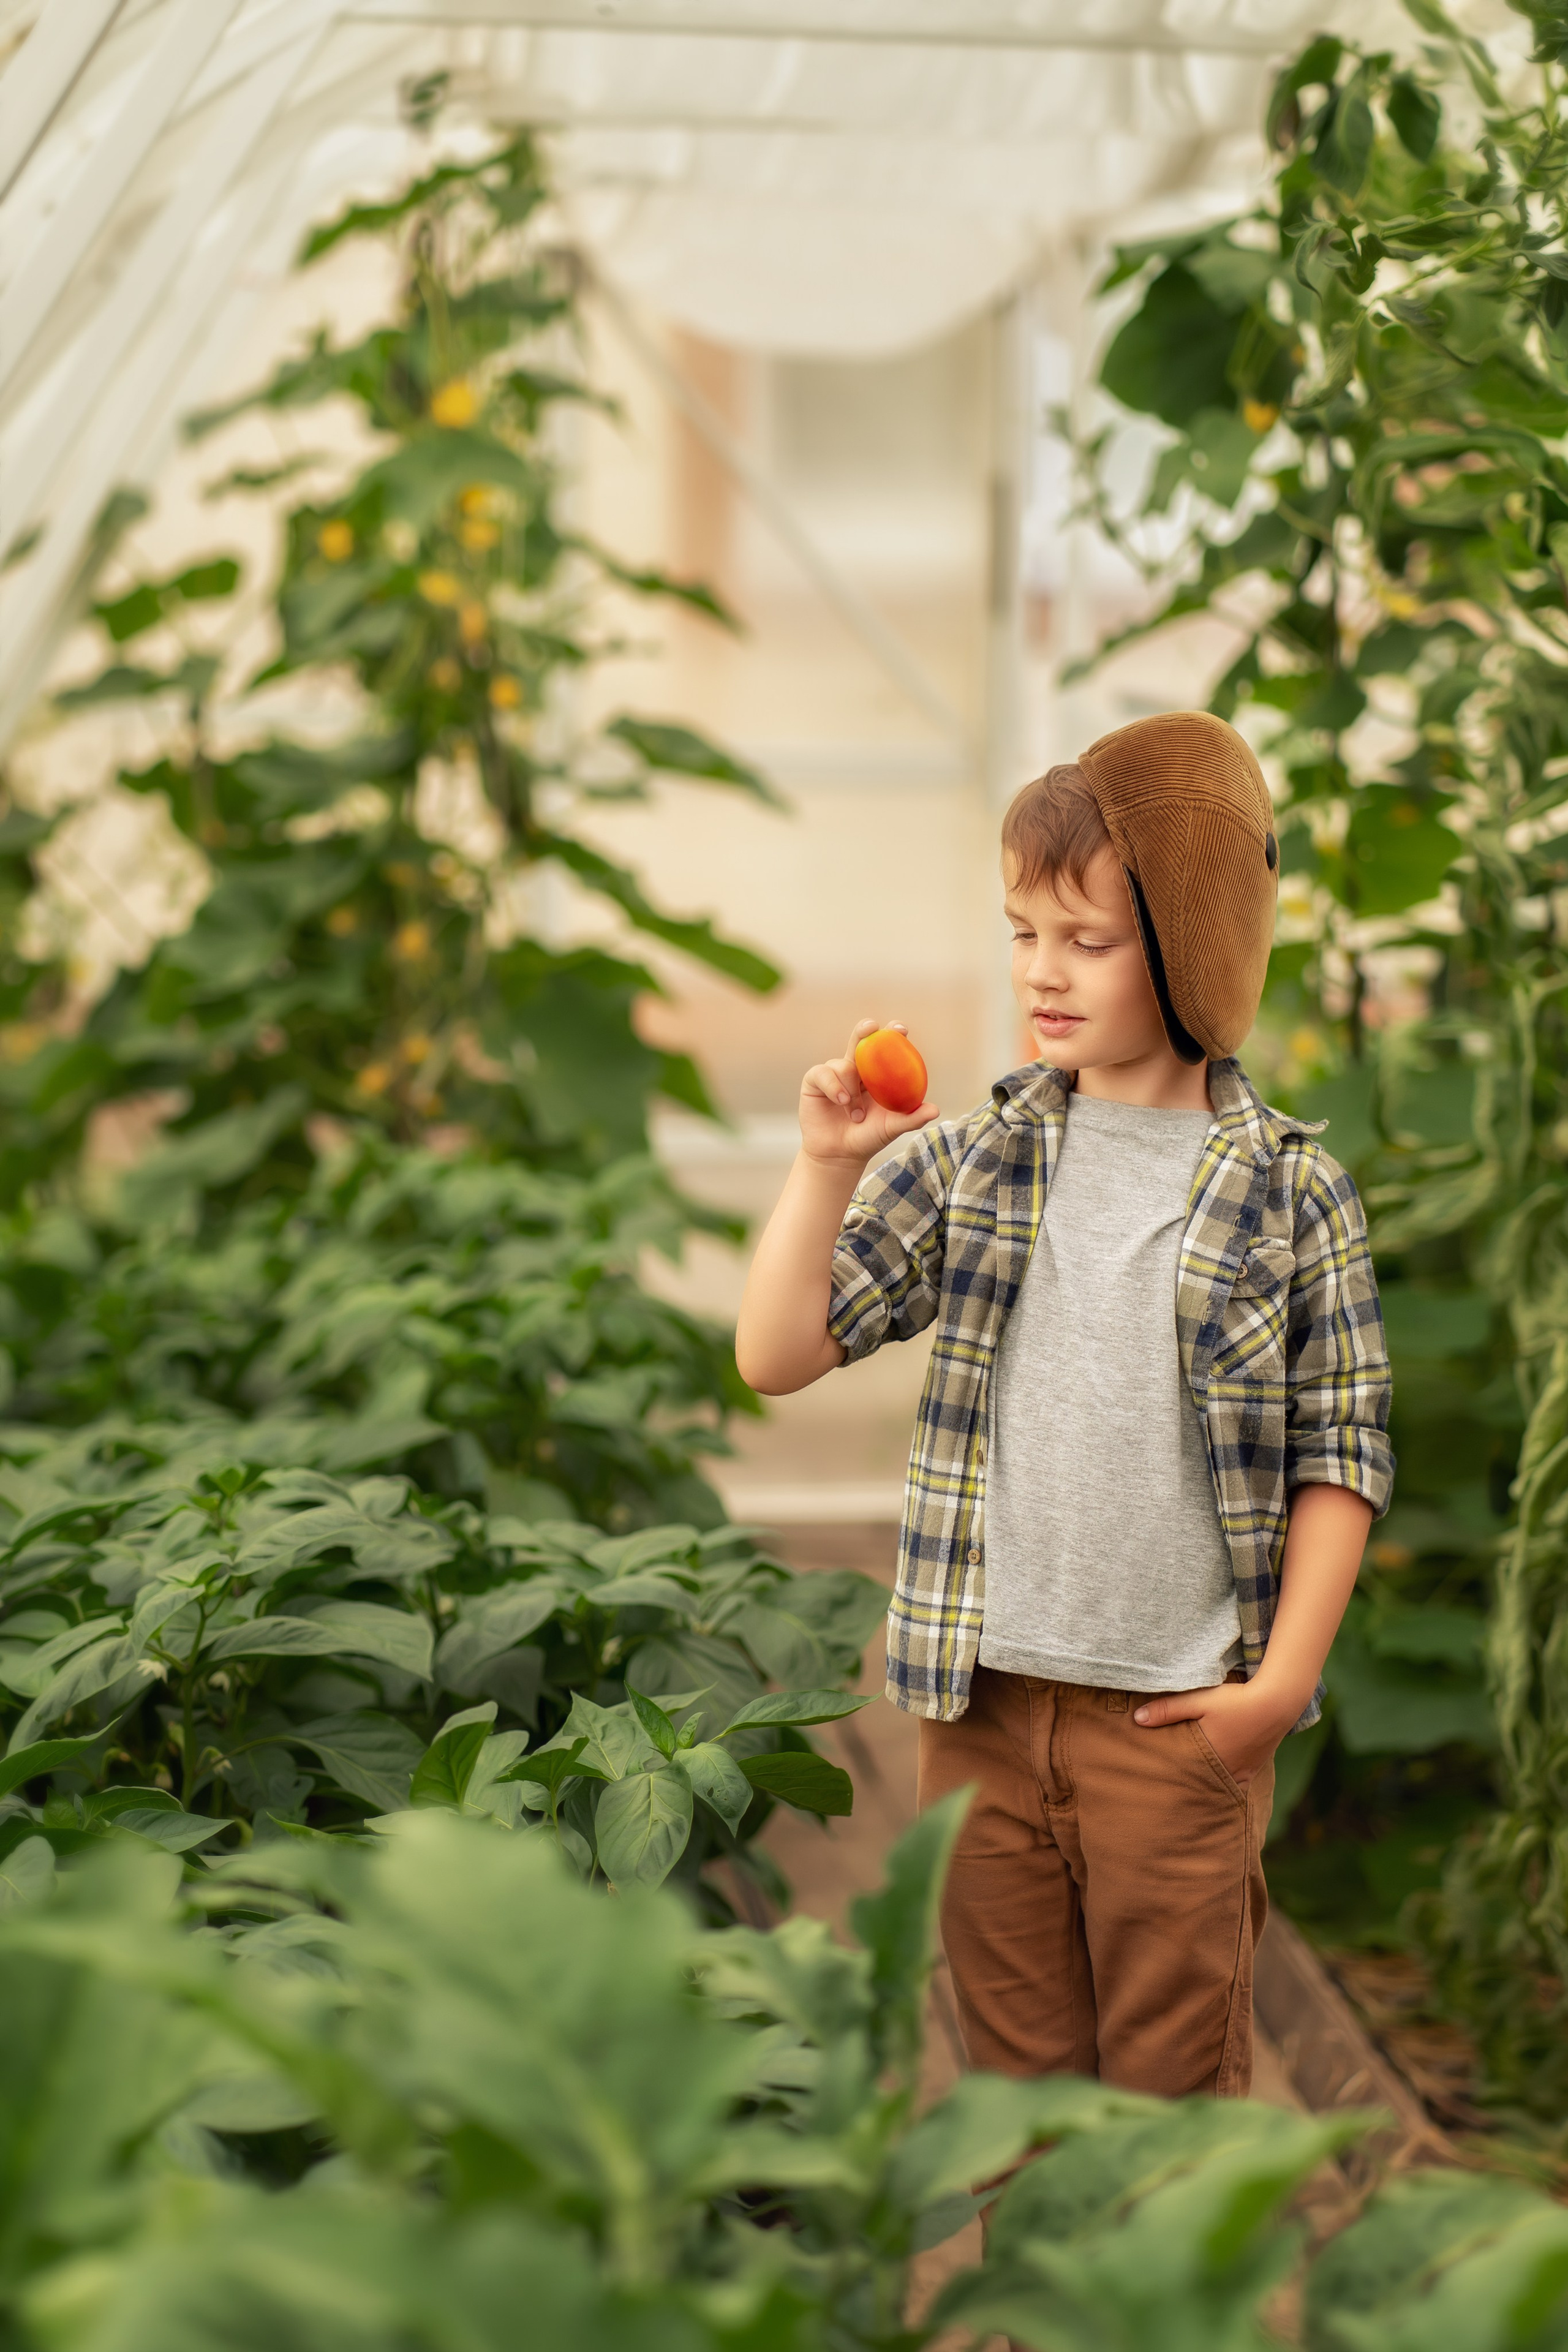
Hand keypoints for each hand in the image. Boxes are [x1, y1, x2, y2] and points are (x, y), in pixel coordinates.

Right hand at [799, 1018, 936, 1171]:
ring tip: (856, 1115)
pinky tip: (841, 1102)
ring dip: (853, 1090)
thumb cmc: (868, 1137)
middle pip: (860, 1039)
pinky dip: (834, 1086)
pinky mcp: (815, 1081)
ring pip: (844, 1064)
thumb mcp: (892, 1128)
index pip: (886, 1047)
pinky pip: (823, 1073)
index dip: (892, 1034)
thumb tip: (935, 1110)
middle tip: (871, 1028)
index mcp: (877, 1074)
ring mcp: (834, 1073)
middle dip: (865, 1029)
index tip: (901, 1030)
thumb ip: (911, 1118)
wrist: (840, 1155)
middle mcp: (856, 1068)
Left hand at [1131, 1678, 1297, 1788]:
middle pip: (1201, 1785)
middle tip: (1170, 1793)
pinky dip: (1226, 1781)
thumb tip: (1136, 1720)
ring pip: (1220, 1785)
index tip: (1156, 1785)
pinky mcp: (1257, 1766)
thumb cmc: (1236, 1700)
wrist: (1278, 1701)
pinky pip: (1238, 1782)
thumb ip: (1167, 1710)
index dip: (1170, 1781)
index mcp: (1209, 1759)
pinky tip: (1218, 1779)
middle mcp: (1228, 1771)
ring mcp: (1245, 1771)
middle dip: (1187, 1787)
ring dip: (1207, 1783)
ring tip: (1192, 1785)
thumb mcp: (1198, 1700)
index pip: (1183, 1777)